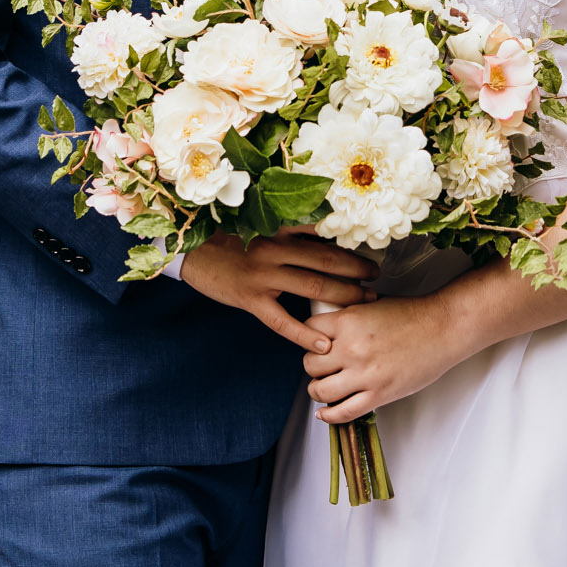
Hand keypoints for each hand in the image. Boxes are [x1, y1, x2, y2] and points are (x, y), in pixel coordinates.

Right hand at [180, 227, 376, 351]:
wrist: (190, 250)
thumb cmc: (227, 235)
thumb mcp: (258, 223)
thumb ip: (289, 228)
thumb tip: (326, 231)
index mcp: (278, 226)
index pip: (324, 232)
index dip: (350, 241)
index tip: (370, 246)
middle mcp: (274, 248)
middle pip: (326, 260)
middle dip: (357, 269)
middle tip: (377, 276)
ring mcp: (262, 275)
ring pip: (313, 286)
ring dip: (344, 295)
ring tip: (365, 302)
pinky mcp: (250, 299)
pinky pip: (283, 321)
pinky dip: (305, 333)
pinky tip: (323, 343)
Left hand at [301, 294, 473, 422]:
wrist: (443, 328)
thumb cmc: (413, 314)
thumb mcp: (371, 305)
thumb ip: (347, 318)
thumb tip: (327, 330)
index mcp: (348, 321)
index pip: (307, 330)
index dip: (308, 337)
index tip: (313, 343)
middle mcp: (352, 348)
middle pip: (309, 363)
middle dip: (313, 365)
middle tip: (321, 366)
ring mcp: (364, 374)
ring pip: (319, 390)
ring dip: (317, 389)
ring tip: (323, 386)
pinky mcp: (378, 395)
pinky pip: (343, 412)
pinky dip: (329, 416)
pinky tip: (325, 413)